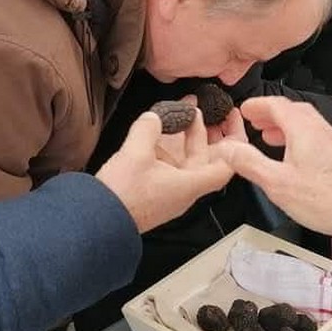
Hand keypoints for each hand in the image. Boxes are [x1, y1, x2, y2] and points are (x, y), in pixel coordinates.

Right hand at [95, 107, 248, 232]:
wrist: (98, 221)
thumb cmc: (122, 197)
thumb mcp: (136, 153)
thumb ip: (148, 128)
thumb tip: (154, 117)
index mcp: (189, 184)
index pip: (225, 166)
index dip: (233, 143)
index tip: (230, 122)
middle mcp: (183, 190)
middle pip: (204, 158)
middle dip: (204, 131)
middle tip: (200, 110)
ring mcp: (168, 191)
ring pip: (185, 159)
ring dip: (184, 136)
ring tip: (180, 112)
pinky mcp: (153, 190)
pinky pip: (168, 164)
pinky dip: (168, 146)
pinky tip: (159, 130)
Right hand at [211, 97, 331, 235]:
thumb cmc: (323, 199)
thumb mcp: (276, 182)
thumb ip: (249, 162)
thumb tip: (227, 149)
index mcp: (304, 130)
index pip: (277, 105)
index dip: (258, 105)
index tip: (246, 109)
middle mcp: (321, 130)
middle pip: (293, 111)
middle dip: (271, 113)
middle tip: (255, 121)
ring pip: (306, 123)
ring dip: (285, 125)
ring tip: (270, 138)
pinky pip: (315, 136)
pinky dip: (298, 136)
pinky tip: (294, 155)